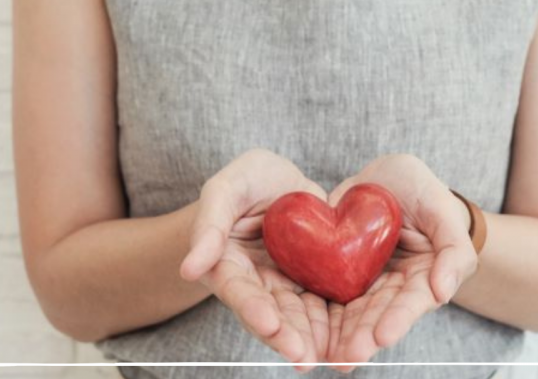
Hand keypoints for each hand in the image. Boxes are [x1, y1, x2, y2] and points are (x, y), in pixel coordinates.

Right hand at [179, 148, 329, 372]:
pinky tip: (348, 339)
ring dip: (311, 338)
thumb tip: (189, 267)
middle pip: (269, 313)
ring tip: (328, 357)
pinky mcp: (311, 282)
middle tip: (303, 356)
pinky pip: (323, 304)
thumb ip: (209, 223)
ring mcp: (284, 285)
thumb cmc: (247, 180)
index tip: (268, 324)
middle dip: (286, 336)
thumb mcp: (227, 188)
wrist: (282, 181)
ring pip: (298, 316)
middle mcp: (255, 282)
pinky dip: (334, 323)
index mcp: (226, 264)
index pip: (237, 290)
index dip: (251, 308)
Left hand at [323, 154, 478, 370]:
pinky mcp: (337, 271)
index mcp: (421, 278)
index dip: (398, 319)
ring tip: (324, 355)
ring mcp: (363, 281)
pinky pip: (324, 293)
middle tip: (346, 358)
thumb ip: (453, 249)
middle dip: (361, 337)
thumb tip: (444, 292)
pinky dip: (315, 313)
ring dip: (337, 335)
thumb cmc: (424, 193)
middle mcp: (391, 287)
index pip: (410, 302)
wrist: (388, 178)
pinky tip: (303, 331)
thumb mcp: (442, 210)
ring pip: (349, 312)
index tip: (382, 336)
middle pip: (376, 315)